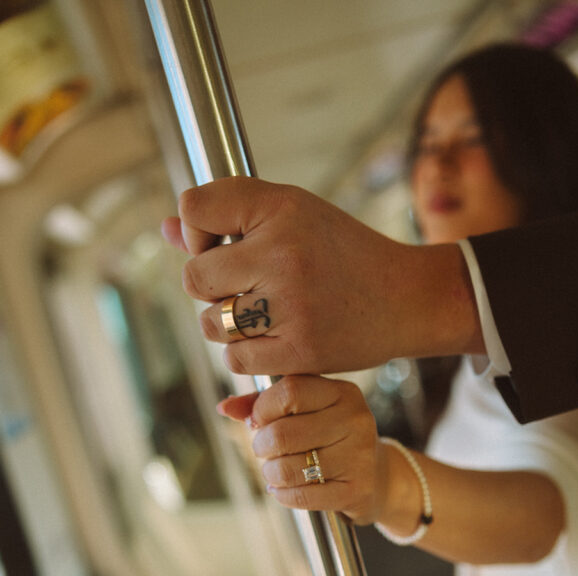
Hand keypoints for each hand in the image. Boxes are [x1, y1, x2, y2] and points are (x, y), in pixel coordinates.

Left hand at [162, 177, 481, 376]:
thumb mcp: (293, 216)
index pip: (193, 210)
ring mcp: (291, 304)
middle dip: (210, 288)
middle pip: (195, 277)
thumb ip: (229, 218)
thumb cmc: (342, 253)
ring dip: (228, 324)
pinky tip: (273, 340)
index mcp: (281, 208)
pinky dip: (247, 354)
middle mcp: (283, 252)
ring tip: (263, 314)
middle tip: (246, 288)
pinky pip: (236, 359)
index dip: (195, 233)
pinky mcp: (299, 349)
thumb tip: (165, 228)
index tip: (220, 246)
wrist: (406, 298)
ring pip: (213, 323)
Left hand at [218, 375, 385, 523]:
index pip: (289, 392)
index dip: (262, 409)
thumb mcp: (306, 412)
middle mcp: (356, 421)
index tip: (258, 421)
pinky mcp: (356, 490)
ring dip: (270, 473)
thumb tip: (225, 408)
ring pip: (287, 468)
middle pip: (283, 433)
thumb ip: (265, 404)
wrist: (378, 477)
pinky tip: (286, 489)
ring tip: (276, 471)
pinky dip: (283, 495)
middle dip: (262, 446)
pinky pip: (300, 495)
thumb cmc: (332, 438)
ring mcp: (358, 457)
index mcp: (342, 393)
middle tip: (265, 450)